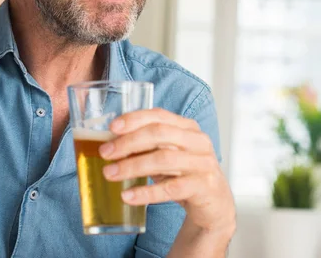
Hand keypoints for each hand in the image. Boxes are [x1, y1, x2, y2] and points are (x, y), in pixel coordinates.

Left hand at [99, 108, 235, 233]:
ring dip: (132, 166)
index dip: (134, 119)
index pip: (159, 116)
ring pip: (163, 159)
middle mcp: (198, 141)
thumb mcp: (169, 155)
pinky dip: (146, 192)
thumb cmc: (185, 174)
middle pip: (159, 134)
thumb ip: (147, 146)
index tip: (112, 127)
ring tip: (110, 174)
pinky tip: (127, 195)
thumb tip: (110, 143)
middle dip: (128, 142)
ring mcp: (203, 163)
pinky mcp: (204, 186)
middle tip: (105, 153)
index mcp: (188, 127)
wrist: (215, 204)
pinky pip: (171, 188)